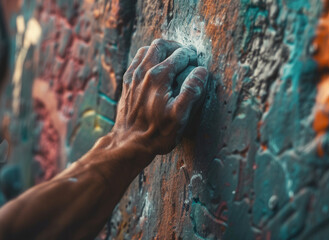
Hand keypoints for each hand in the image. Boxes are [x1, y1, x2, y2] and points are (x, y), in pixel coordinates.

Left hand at [112, 39, 208, 159]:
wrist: (130, 142)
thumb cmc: (157, 132)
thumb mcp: (180, 116)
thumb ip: (191, 91)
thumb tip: (201, 72)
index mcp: (159, 77)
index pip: (180, 55)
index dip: (192, 57)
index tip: (198, 63)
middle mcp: (144, 71)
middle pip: (162, 45)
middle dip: (177, 48)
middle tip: (187, 56)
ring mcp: (133, 75)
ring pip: (148, 49)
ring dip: (162, 51)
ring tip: (173, 60)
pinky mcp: (127, 82)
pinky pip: (137, 59)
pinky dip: (149, 57)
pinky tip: (156, 68)